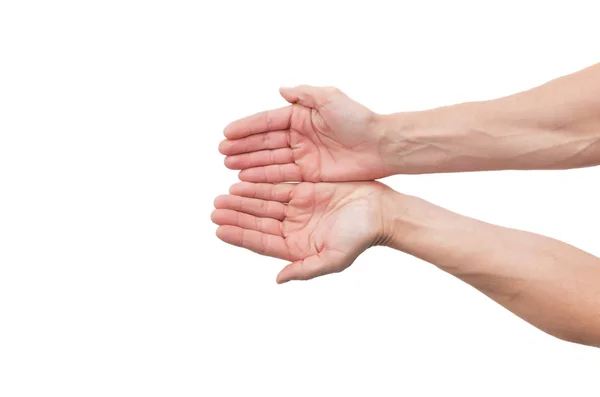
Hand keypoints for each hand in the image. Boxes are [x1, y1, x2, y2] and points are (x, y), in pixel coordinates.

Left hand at [211, 181, 390, 282]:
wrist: (380, 212)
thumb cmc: (360, 238)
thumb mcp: (333, 258)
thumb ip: (305, 269)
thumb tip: (279, 279)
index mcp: (296, 247)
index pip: (261, 242)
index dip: (239, 235)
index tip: (218, 229)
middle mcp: (293, 228)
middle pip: (257, 221)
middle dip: (236, 215)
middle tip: (214, 208)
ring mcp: (297, 209)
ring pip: (263, 204)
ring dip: (243, 199)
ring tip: (223, 195)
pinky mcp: (304, 191)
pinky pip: (276, 187)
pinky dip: (259, 185)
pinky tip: (242, 182)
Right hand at [219, 86, 388, 181]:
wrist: (381, 146)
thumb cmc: (359, 120)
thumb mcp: (331, 98)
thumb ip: (305, 94)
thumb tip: (281, 90)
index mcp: (301, 116)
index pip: (267, 122)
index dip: (247, 128)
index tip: (226, 133)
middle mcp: (300, 136)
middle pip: (265, 143)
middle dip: (243, 148)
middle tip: (222, 153)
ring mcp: (304, 156)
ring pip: (270, 160)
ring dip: (249, 163)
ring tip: (230, 167)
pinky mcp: (311, 174)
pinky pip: (283, 176)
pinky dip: (265, 177)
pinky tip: (248, 179)